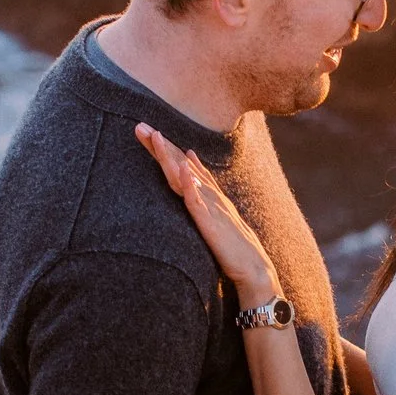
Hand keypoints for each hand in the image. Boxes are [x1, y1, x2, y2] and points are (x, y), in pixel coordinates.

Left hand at [135, 123, 280, 303]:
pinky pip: (198, 202)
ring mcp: (211, 206)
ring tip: (157, 138)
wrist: (254, 268)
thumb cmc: (232, 247)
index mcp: (207, 194)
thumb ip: (203, 196)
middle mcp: (209, 194)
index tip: (146, 131)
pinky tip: (183, 171)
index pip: (182, 166)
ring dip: (171, 157)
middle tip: (140, 126)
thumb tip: (190, 173)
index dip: (164, 148)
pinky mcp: (212, 223)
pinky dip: (191, 185)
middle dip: (161, 145)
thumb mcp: (214, 219)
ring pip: (186, 177)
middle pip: (180, 165)